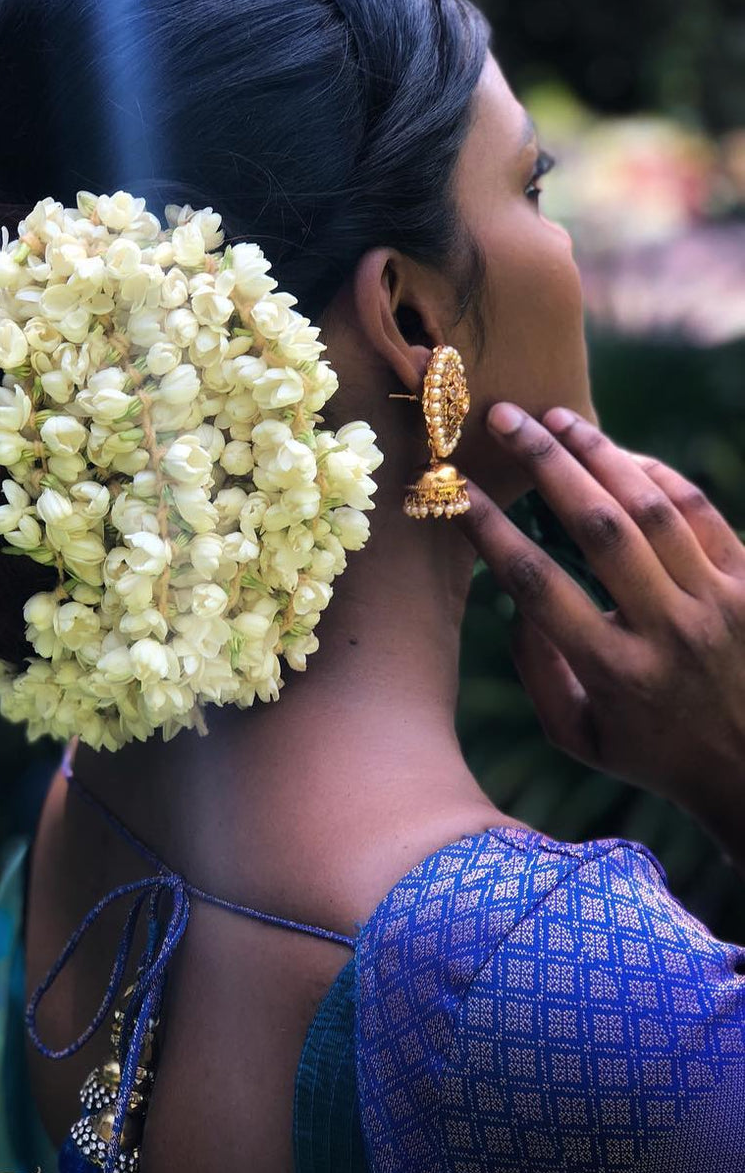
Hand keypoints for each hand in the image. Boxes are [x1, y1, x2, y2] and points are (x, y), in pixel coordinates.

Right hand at [453, 402, 744, 855]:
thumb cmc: (654, 754)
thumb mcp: (579, 737)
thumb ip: (538, 673)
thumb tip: (516, 604)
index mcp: (613, 673)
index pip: (537, 583)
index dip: (490, 529)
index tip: (456, 491)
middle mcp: (667, 631)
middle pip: (598, 526)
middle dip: (545, 463)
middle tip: (506, 418)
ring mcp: (717, 603)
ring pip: (651, 507)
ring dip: (600, 454)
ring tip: (558, 419)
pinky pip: (701, 512)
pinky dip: (658, 475)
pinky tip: (622, 454)